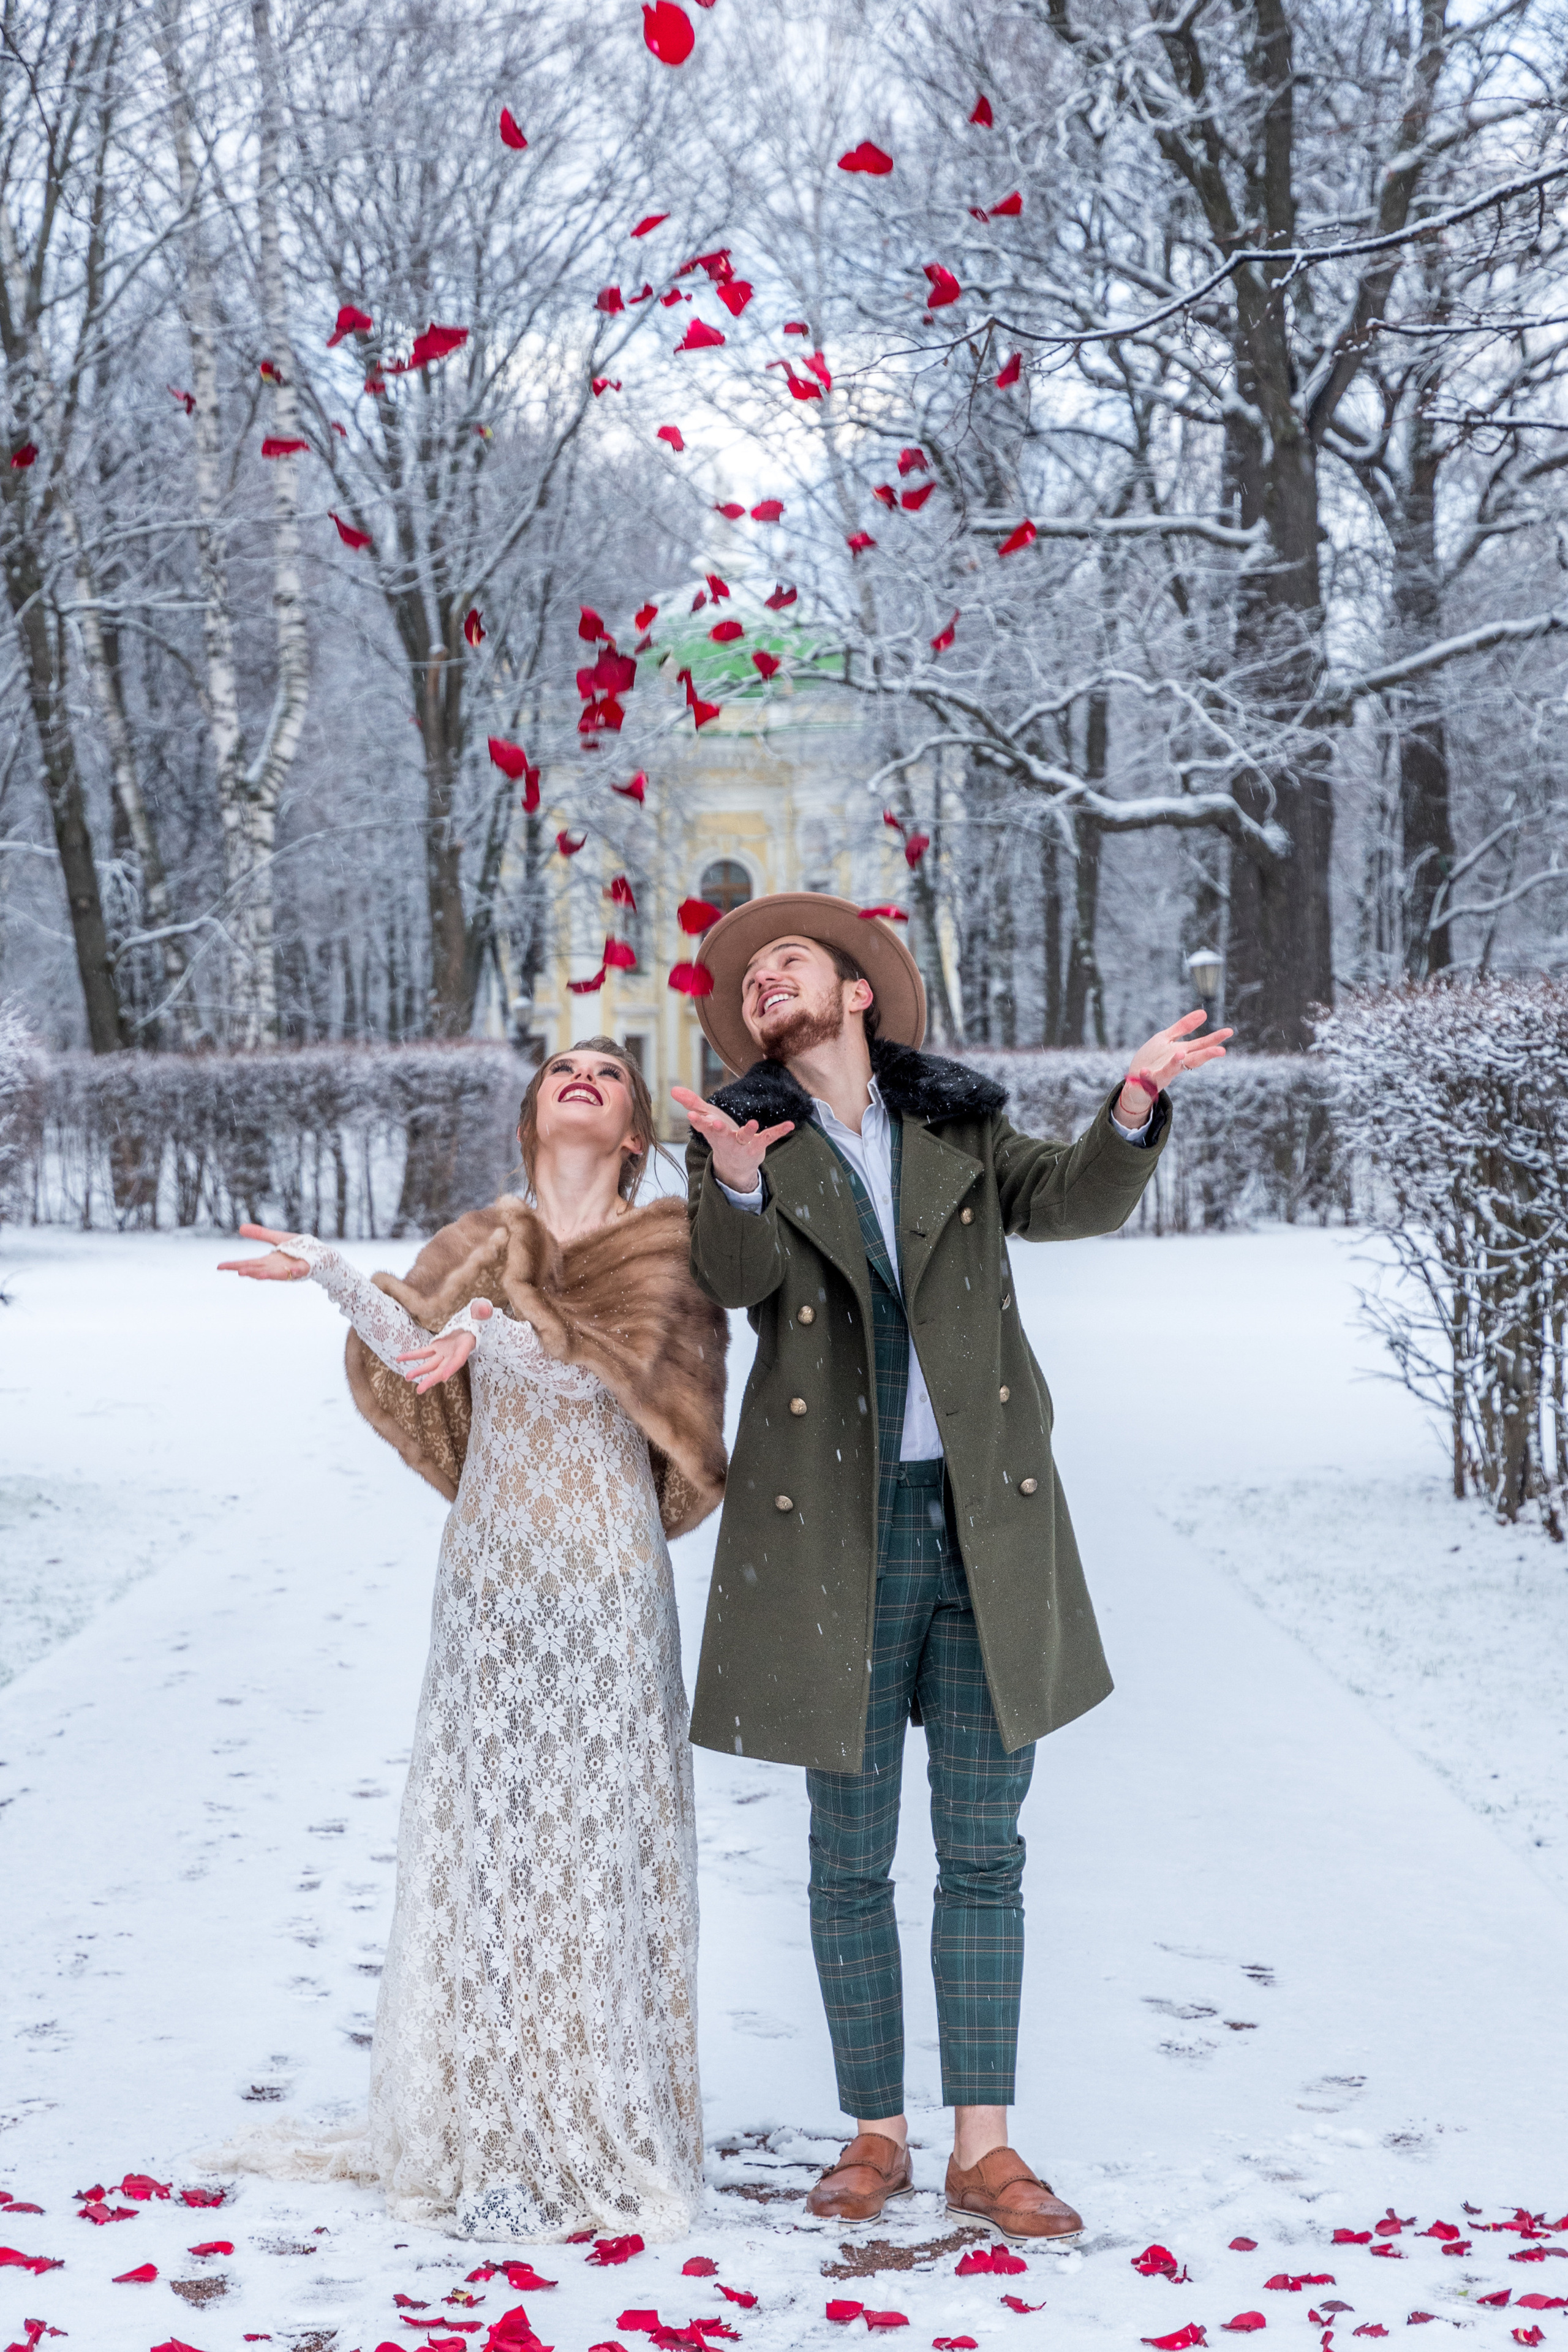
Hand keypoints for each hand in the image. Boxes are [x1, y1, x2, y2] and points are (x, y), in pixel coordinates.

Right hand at [217, 1222, 311, 1278]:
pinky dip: (290, 1271)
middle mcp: (276, 1268)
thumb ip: (260, 1234)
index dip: (234, 1265)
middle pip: (258, 1269)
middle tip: (235, 1271)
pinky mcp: (303, 1269)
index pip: (247, 1263)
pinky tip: (286, 1270)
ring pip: (274, 1273)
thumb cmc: (299, 1249)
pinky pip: (295, 1271)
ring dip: (263, 1274)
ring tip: (250, 1274)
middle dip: (247, 1270)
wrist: (322, 1256)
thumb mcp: (277, 1238)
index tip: (219, 1267)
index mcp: (268, 1261)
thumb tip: (240, 1228)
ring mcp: (289, 1270)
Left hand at [396, 1301, 490, 1394]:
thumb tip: (483, 1309)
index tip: (444, 1377)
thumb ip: (482, 1312)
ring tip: (407, 1377)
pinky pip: (422, 1353)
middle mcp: (454, 1354)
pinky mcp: (437, 1347)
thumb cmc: (479, 1320)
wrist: (473, 1324)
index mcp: (465, 1348)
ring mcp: (444, 1352)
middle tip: (420, 1390)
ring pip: (430, 1364)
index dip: (451, 1368)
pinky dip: (411, 1356)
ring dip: (419, 1371)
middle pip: (441, 1370)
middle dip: (431, 1380)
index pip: (458, 1361)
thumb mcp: (482, 1314)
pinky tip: (399, 1359)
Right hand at [671, 1085, 794, 1192]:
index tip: (691, 1116)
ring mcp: (743, 1144)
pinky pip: (769, 1137)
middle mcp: (727, 1140)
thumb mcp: (706, 1119)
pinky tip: (790, 1125)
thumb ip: (691, 1103)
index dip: (698, 1121)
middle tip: (714, 1124)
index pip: (703, 1126)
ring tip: (752, 1123)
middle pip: (721, 1135)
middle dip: (718, 1129)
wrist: (734, 1166)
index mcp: (713, 1133)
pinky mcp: (758, 1145)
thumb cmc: (720, 1136)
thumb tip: (673, 1088)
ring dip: (747, 1131)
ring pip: (744, 1137)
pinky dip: (779, 1131)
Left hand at [1116, 1009, 1233, 1126]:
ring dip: (1175, 1063)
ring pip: (1171, 1070)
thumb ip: (1184, 1027)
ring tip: (1180, 1054)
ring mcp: (1162, 1073)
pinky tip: (1144, 1071)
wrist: (1135, 1080)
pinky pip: (1147, 1079)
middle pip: (1193, 1059)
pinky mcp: (1148, 1080)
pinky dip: (1146, 1076)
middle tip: (1221, 1051)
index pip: (1201, 1045)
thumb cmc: (1153, 1058)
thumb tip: (1204, 1012)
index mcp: (1182, 1053)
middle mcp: (1175, 1064)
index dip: (1215, 1039)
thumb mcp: (1167, 1039)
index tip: (1229, 1031)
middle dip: (1206, 1055)